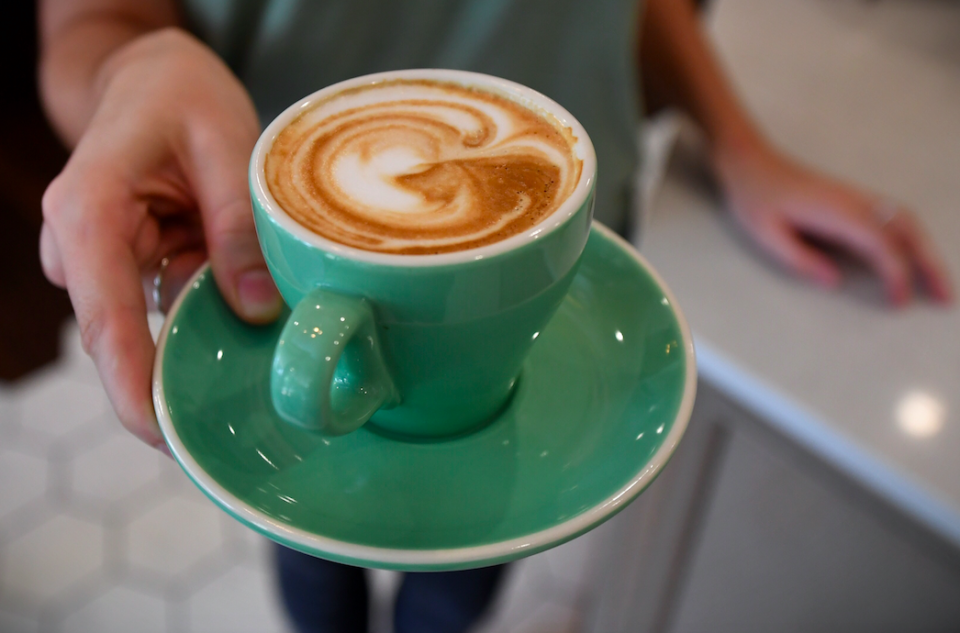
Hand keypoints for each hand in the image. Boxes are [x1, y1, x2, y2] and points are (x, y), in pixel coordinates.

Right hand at [40, 29, 282, 450]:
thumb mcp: (226, 146)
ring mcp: (97, 256)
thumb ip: (237, 228)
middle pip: (116, 333)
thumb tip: (257, 309)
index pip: (103, 313)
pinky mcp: (124, 263)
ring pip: (141, 323)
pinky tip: (233, 304)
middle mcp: (79, 241)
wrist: (151, 76)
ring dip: (189, 336)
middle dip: (164, 377)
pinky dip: (196, 311)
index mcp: (89, 209)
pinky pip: (158, 305)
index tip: (157, 433)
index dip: (128, 381)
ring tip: (247, 335)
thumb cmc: (182, 95)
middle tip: (227, 416)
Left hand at [714, 144, 953, 305]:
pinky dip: (912, 239)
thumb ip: (799, 258)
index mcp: (837, 211)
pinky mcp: (852, 199)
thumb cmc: (754, 198)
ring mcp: (856, 197)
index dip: (896, 274)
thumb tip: (835, 282)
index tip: (899, 304)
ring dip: (927, 250)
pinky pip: (894, 217)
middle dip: (930, 263)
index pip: (881, 244)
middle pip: (908, 229)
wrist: (749, 162)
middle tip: (945, 298)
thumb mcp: (765, 233)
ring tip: (937, 284)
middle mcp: (855, 201)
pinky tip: (915, 258)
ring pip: (906, 221)